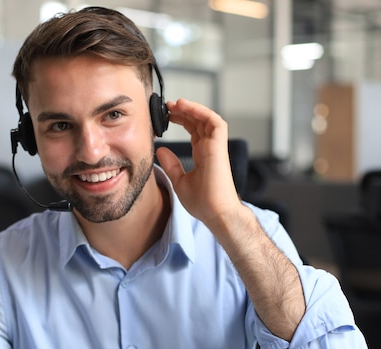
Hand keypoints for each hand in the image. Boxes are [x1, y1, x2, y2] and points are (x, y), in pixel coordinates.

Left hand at [156, 99, 242, 227]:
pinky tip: (186, 107)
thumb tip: (160, 150)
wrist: (215, 213)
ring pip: (206, 118)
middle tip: (167, 106)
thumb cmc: (203, 202)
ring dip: (192, 108)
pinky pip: (215, 122)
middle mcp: (210, 148)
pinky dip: (201, 111)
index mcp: (203, 155)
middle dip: (184, 111)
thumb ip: (171, 164)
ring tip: (175, 103)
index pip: (194, 131)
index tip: (168, 116)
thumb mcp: (179, 181)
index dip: (182, 120)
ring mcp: (216, 146)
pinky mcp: (220, 147)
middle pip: (199, 122)